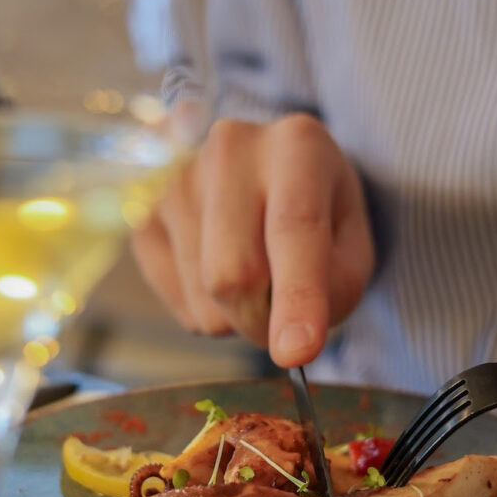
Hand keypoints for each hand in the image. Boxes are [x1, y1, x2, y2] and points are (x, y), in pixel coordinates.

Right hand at [131, 113, 374, 365]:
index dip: (297, 297)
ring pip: (204, 297)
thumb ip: (335, 287)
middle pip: (233, 273)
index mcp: (298, 144)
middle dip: (263, 320)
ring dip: (237, 316)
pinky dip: (207, 309)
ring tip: (256, 273)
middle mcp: (229, 148)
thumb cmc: (320, 211)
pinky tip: (220, 270)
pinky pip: (175, 300)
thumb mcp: (353, 244)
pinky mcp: (142, 211)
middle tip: (287, 323)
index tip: (297, 353)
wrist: (269, 169)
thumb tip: (285, 338)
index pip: (294, 228)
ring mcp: (175, 177)